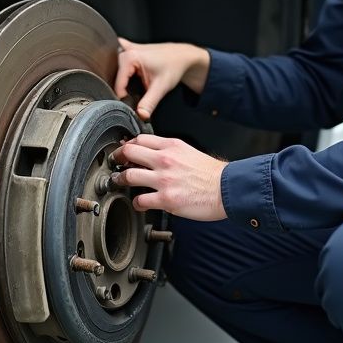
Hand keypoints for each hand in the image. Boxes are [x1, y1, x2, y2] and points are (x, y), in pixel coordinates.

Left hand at [109, 134, 226, 220]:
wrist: (227, 189)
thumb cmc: (211, 174)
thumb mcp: (189, 151)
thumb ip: (170, 151)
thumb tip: (154, 154)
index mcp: (172, 146)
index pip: (140, 139)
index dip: (128, 145)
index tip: (124, 151)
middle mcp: (165, 160)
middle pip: (129, 152)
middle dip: (117, 158)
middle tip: (115, 164)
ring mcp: (164, 180)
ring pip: (129, 176)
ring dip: (120, 179)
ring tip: (120, 182)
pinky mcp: (166, 199)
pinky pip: (140, 200)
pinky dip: (136, 203)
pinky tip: (139, 203)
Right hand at [114, 38, 209, 120]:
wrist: (182, 56)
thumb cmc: (174, 66)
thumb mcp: (161, 87)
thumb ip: (149, 103)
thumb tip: (140, 115)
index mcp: (130, 57)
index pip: (118, 84)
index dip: (124, 98)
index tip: (132, 104)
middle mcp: (125, 50)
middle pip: (115, 78)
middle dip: (124, 89)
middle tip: (138, 91)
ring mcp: (126, 48)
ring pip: (115, 70)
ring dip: (123, 80)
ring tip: (139, 81)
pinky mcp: (128, 49)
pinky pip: (119, 62)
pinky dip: (123, 70)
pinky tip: (133, 74)